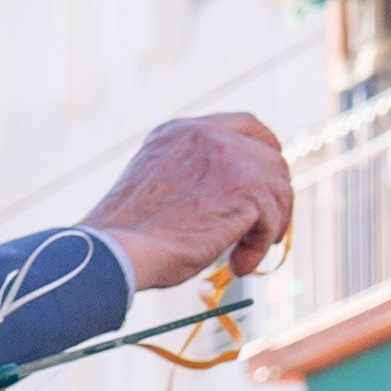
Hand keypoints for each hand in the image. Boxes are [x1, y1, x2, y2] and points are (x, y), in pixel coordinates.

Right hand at [78, 115, 291, 290]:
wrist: (113, 253)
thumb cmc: (126, 238)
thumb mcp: (159, 189)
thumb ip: (194, 178)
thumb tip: (235, 198)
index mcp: (179, 131)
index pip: (243, 125)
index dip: (265, 150)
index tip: (268, 179)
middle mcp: (206, 134)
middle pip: (269, 157)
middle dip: (274, 195)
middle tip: (266, 230)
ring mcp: (228, 156)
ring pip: (277, 187)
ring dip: (269, 226)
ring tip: (243, 256)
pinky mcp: (245, 186)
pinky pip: (272, 216)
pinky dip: (259, 246)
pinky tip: (238, 265)